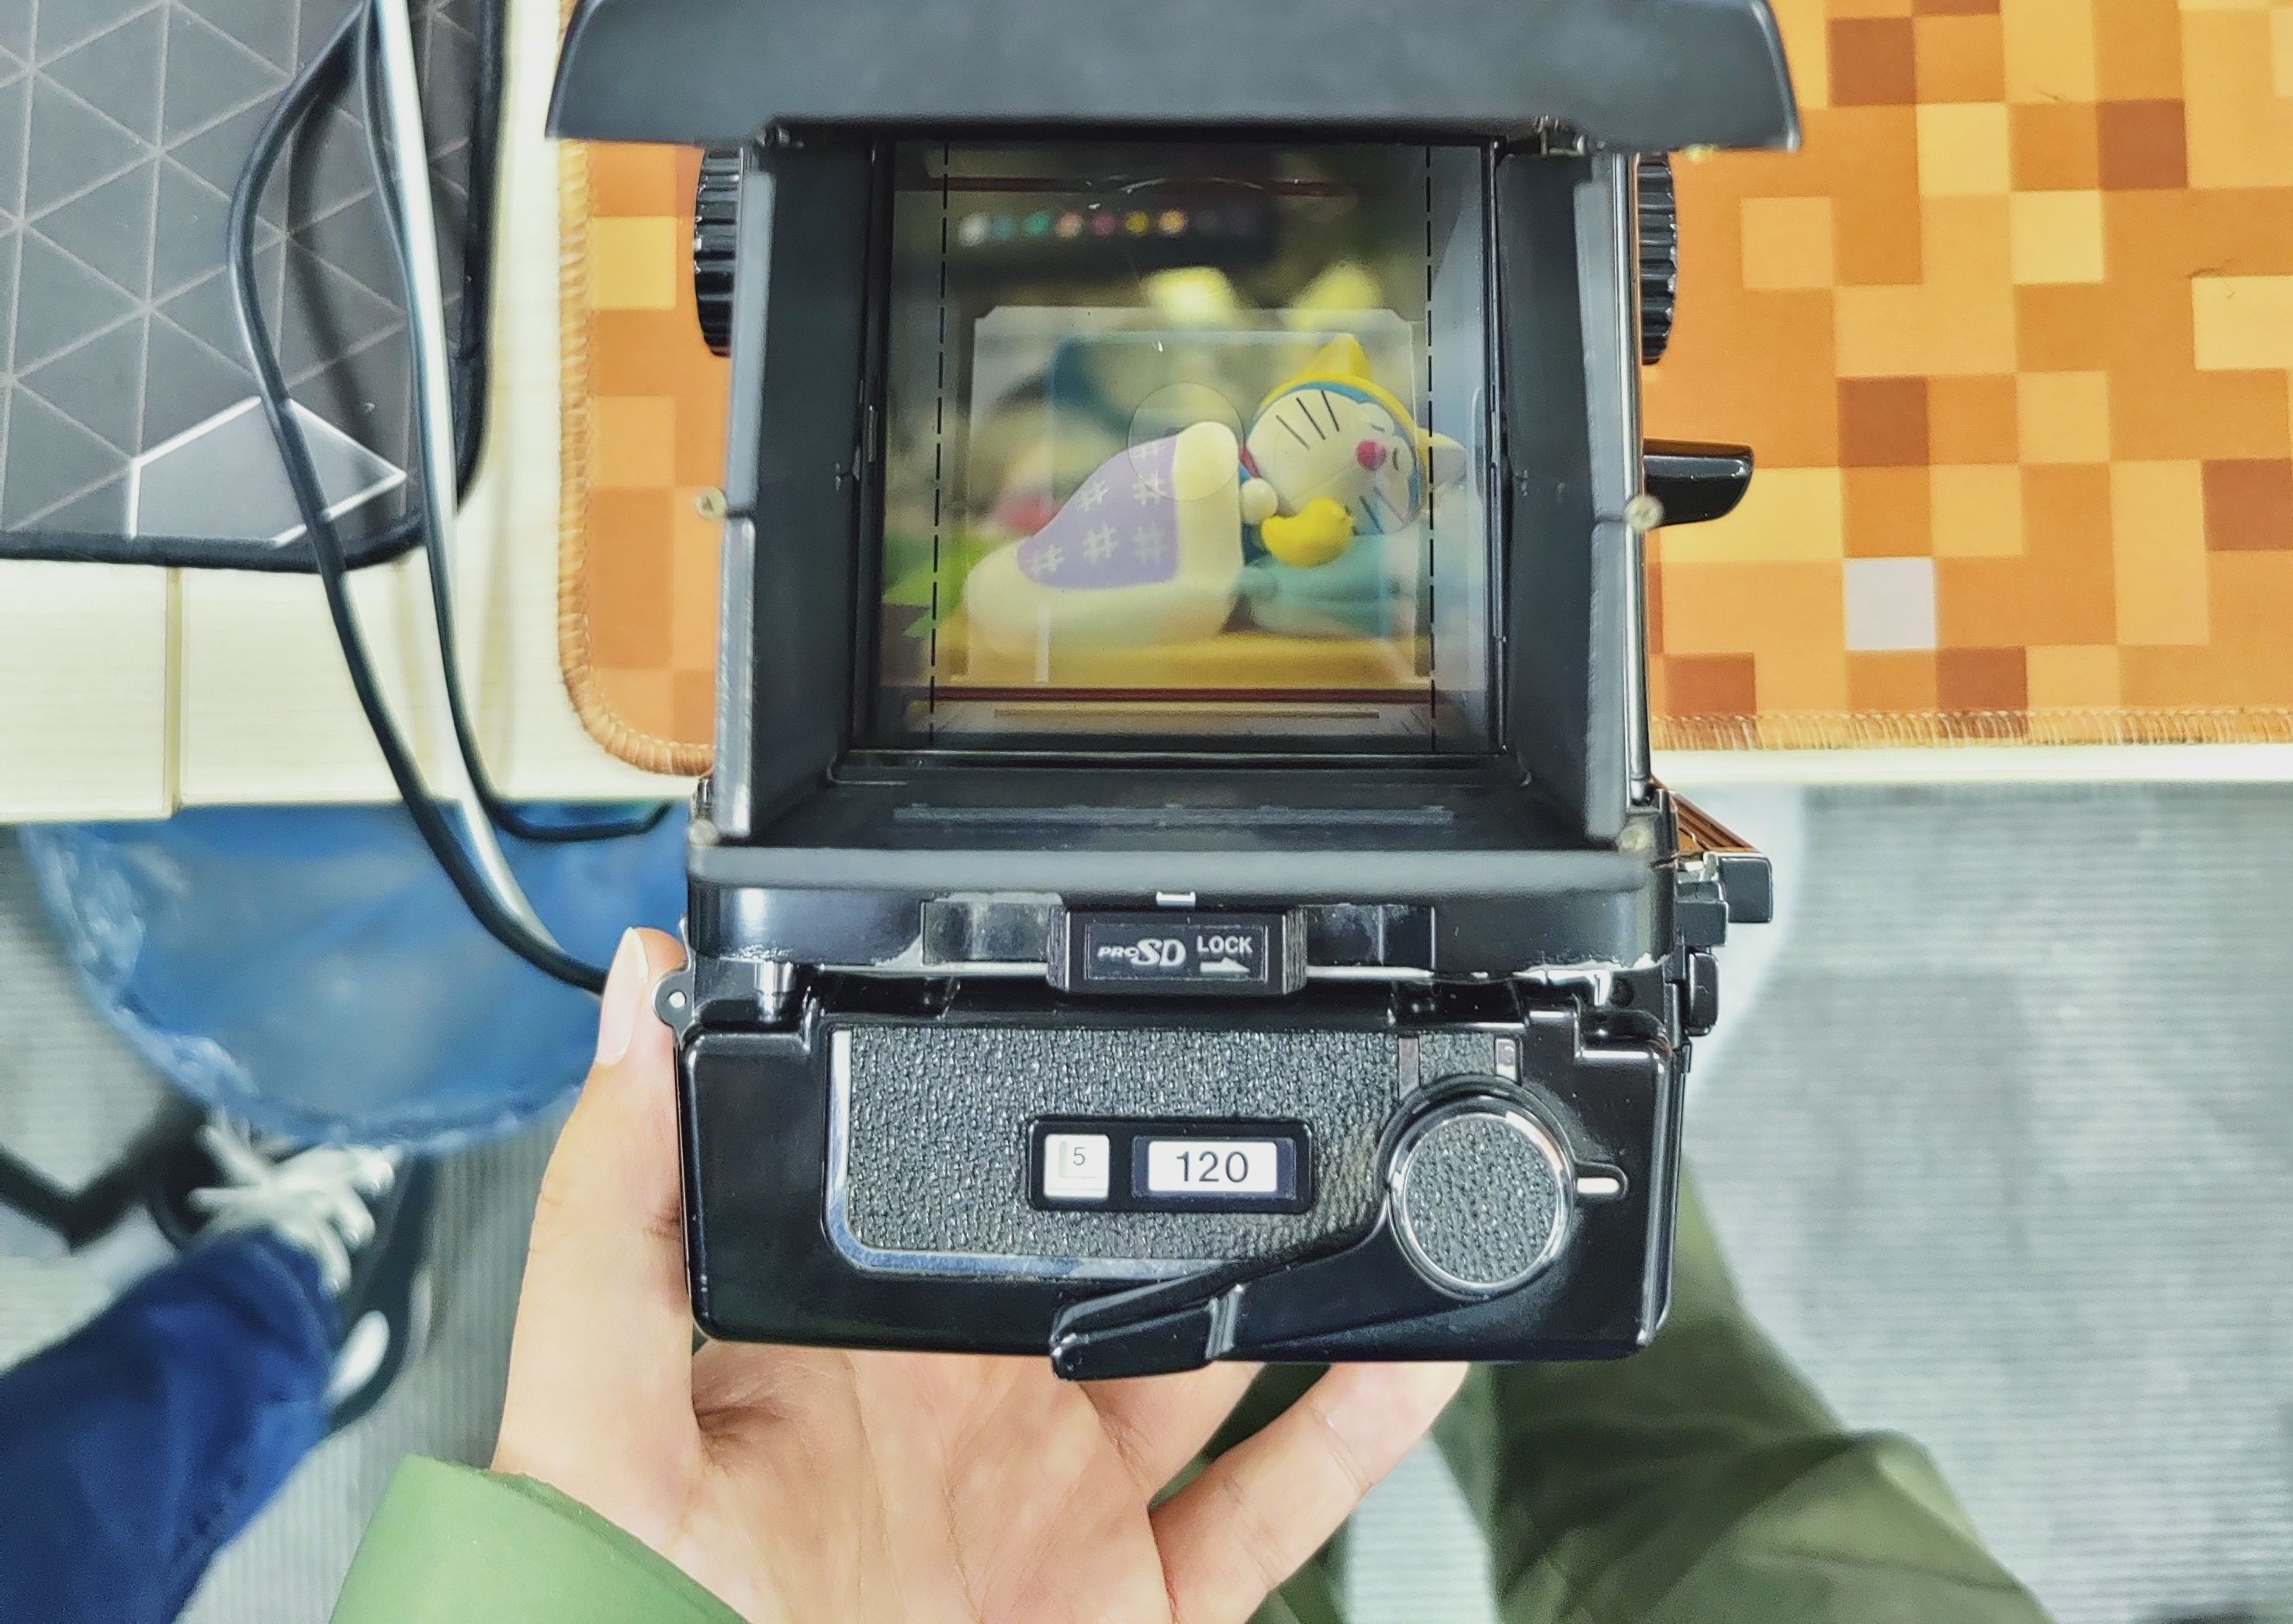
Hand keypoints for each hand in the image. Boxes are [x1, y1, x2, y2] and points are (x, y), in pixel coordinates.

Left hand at [495, 930, 1464, 1623]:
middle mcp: (974, 1411)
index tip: (1126, 999)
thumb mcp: (603, 1407)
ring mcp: (1062, 1512)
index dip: (1043, 1095)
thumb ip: (620, 1208)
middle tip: (1311, 1061)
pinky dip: (1359, 1431)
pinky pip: (1274, 1509)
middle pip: (1116, 1247)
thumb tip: (634, 996)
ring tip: (1396, 1167)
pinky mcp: (1135, 1610)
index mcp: (862, 1341)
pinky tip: (1424, 1349)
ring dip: (1309, 1271)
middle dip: (1204, 1160)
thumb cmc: (623, 1620)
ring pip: (1219, 1358)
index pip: (968, 1178)